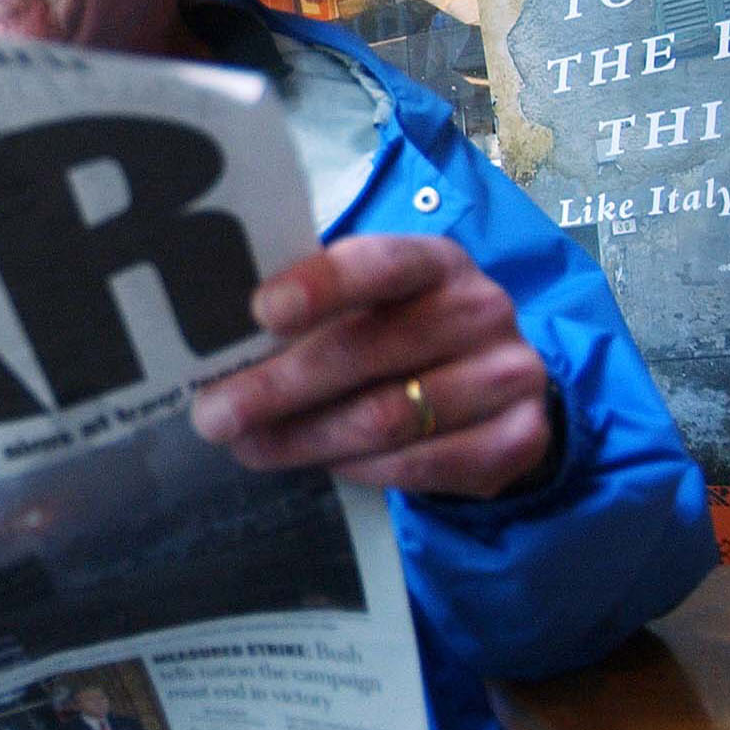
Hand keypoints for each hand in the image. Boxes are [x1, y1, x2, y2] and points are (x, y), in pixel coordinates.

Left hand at [190, 235, 553, 498]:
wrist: (495, 385)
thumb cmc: (402, 331)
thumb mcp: (368, 304)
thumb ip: (310, 308)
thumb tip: (217, 336)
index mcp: (433, 260)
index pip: (379, 263)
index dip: (319, 286)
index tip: (260, 312)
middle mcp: (479, 308)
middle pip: (366, 351)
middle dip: (277, 387)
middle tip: (214, 414)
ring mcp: (506, 375)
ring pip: (385, 417)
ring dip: (304, 439)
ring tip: (247, 448)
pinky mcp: (515, 438)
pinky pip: (419, 464)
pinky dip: (357, 469)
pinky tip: (317, 465)